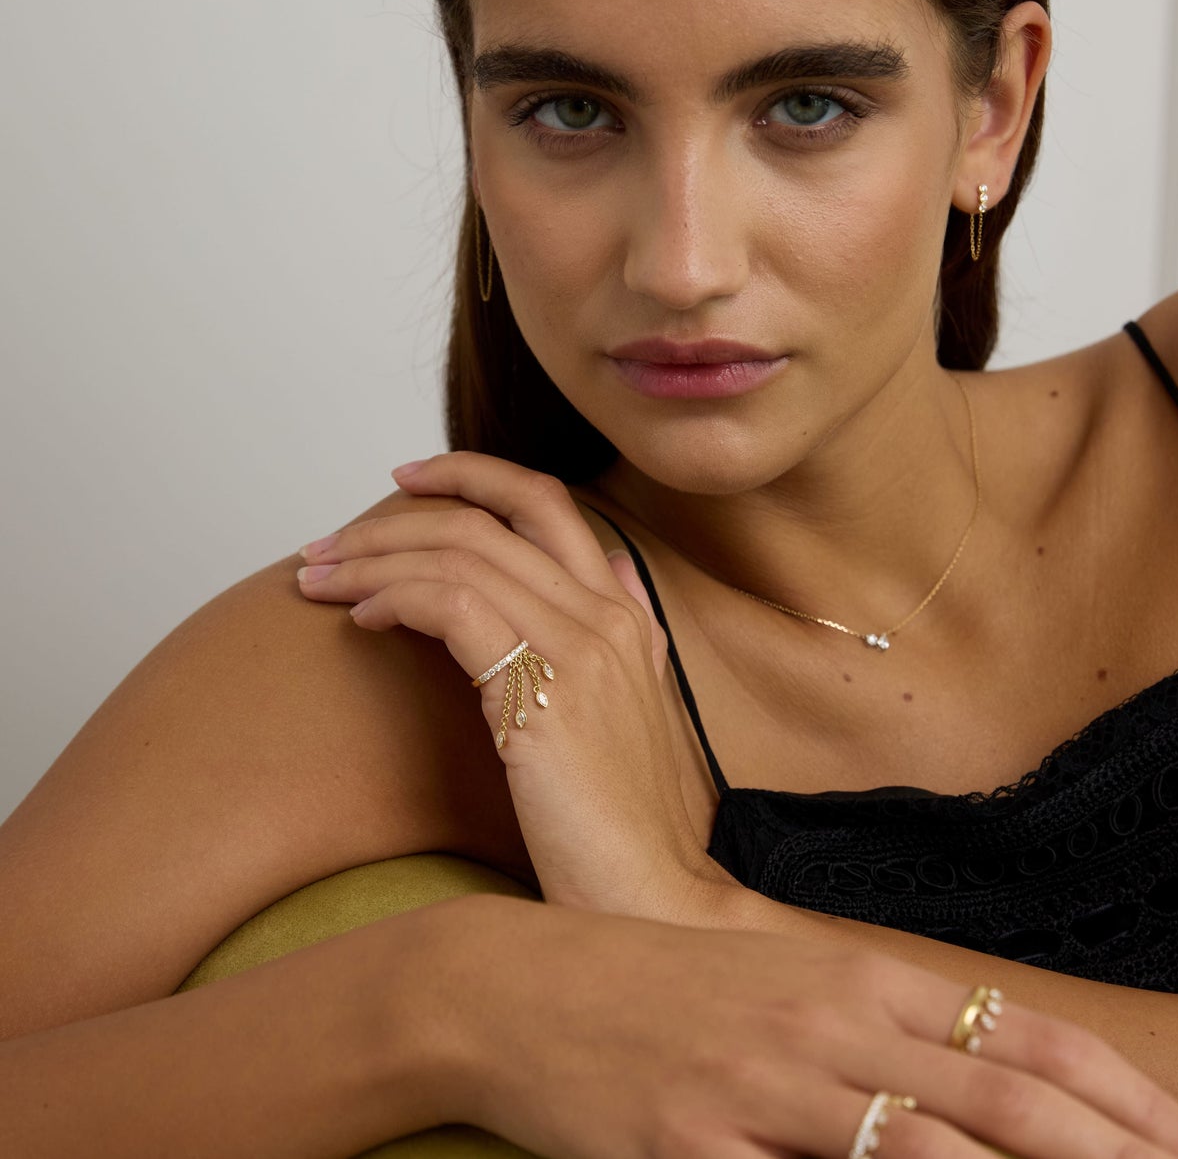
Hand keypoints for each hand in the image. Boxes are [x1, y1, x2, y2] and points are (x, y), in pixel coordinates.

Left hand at [295, 451, 718, 918]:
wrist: (659, 901)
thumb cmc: (629, 828)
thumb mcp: (643, 716)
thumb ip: (630, 636)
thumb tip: (614, 572)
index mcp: (627, 618)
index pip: (545, 503)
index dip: (472, 476)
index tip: (407, 484)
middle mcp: (608, 616)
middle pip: (489, 520)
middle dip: (396, 519)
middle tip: (329, 544)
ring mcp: (583, 648)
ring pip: (461, 553)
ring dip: (375, 558)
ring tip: (318, 581)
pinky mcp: (542, 692)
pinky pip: (452, 604)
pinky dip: (395, 598)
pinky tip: (362, 623)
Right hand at [433, 898, 1177, 1158]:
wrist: (519, 986)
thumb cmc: (655, 987)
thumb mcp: (774, 981)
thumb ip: (867, 1022)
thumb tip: (969, 1068)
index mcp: (848, 975)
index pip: (1011, 1031)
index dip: (1112, 1088)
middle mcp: (821, 1023)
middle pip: (994, 1099)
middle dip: (1107, 1153)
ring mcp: (758, 1088)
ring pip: (922, 1152)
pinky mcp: (692, 1149)